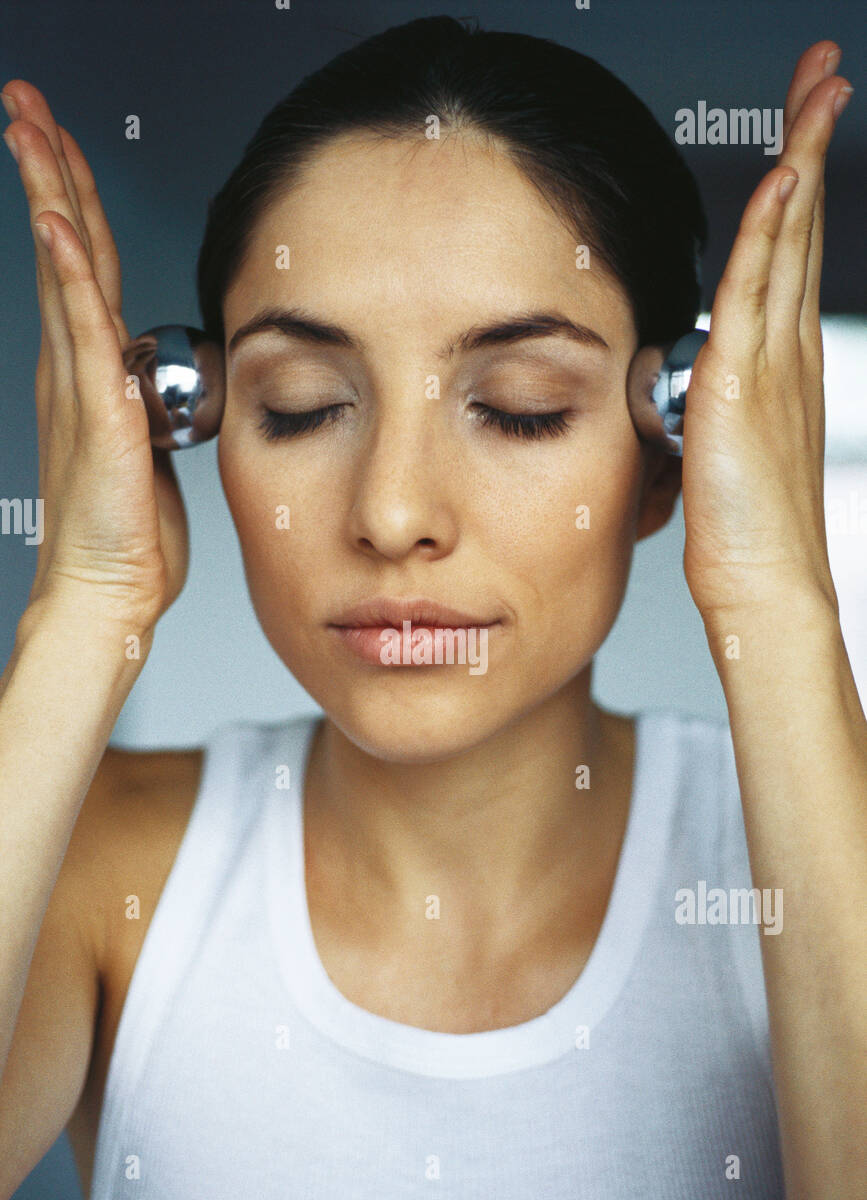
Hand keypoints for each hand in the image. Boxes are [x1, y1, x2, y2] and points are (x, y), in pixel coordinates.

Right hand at [2, 79, 188, 636]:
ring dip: (48, 192)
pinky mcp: (98, 410)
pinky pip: (82, 328)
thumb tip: (164, 383)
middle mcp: (76, 366)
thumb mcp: (151, 449)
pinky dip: (70, 272)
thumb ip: (150, 403)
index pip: (87, 266)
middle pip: (65, 246)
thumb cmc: (132, 532)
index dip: (74, 200)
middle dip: (46, 167)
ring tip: (25, 126)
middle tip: (23, 101)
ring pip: (66, 267)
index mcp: (92, 371)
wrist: (111, 589)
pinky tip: (55, 222)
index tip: (57, 142)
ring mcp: (80, 383)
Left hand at [677, 41, 851, 625]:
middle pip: (803, 223)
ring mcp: (774, 360)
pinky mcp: (745, 382)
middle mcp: (788, 348)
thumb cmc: (744, 531)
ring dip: (802, 157)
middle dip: (813, 140)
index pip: (791, 250)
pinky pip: (758, 290)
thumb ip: (715, 397)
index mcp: (781, 360)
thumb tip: (692, 381)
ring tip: (820, 89)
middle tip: (826, 74)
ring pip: (791, 237)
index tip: (804, 126)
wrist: (765, 583)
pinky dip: (773, 231)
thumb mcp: (725, 444)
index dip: (798, 183)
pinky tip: (782, 179)